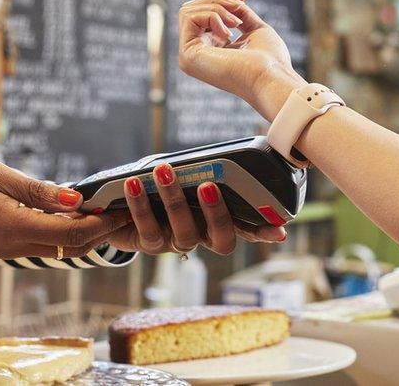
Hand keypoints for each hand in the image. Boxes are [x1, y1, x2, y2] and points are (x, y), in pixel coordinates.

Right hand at [0, 155, 131, 258]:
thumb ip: (39, 191)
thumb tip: (78, 201)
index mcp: (15, 228)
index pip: (72, 233)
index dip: (101, 223)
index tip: (122, 209)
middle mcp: (16, 246)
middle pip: (72, 246)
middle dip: (101, 231)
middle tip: (124, 210)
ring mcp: (10, 249)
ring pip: (60, 248)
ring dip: (86, 234)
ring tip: (107, 211)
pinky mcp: (5, 245)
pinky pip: (44, 243)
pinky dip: (66, 233)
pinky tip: (78, 215)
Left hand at [106, 163, 286, 254]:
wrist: (119, 206)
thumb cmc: (161, 183)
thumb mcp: (181, 175)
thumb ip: (198, 170)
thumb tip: (216, 153)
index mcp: (218, 219)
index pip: (247, 227)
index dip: (263, 231)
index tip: (280, 228)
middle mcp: (203, 235)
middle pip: (222, 239)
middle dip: (218, 214)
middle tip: (209, 186)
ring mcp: (178, 242)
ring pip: (185, 233)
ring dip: (174, 199)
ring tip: (163, 170)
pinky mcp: (151, 244)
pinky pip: (149, 228)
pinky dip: (140, 204)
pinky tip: (133, 183)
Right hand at [178, 0, 306, 120]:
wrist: (271, 77)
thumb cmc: (270, 60)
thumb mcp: (254, 29)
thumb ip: (239, 13)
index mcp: (211, 50)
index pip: (205, 13)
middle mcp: (196, 54)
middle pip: (193, 8)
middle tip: (241, 6)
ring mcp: (189, 56)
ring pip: (189, 10)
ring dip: (217, 8)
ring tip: (237, 23)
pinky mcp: (187, 55)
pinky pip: (189, 17)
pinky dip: (212, 16)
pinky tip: (229, 32)